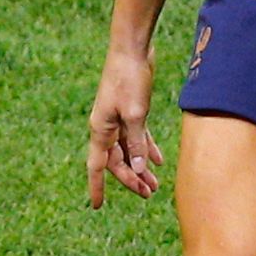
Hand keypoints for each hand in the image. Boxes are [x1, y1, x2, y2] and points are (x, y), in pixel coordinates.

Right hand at [86, 50, 161, 206]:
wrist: (132, 49)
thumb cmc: (129, 79)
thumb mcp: (135, 114)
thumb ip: (136, 143)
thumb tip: (137, 170)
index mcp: (100, 129)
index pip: (97, 166)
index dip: (97, 187)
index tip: (97, 206)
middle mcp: (105, 127)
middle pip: (116, 161)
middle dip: (131, 179)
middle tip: (148, 194)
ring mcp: (117, 119)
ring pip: (128, 151)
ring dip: (140, 167)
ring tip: (155, 185)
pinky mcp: (130, 110)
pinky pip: (136, 137)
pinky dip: (146, 149)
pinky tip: (158, 161)